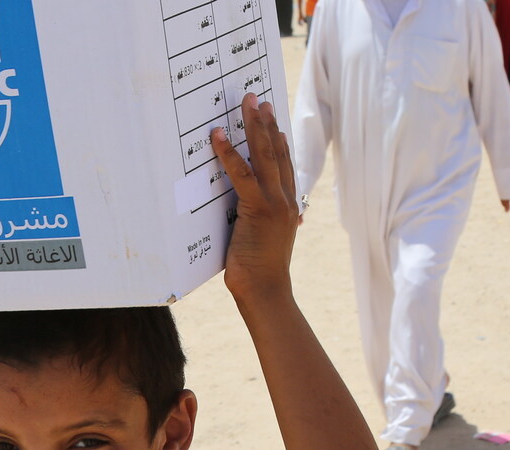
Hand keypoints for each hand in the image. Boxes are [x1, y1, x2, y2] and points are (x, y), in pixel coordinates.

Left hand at [214, 93, 299, 303]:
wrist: (266, 290)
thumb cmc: (261, 271)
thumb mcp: (266, 242)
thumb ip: (265, 223)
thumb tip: (259, 215)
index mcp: (289, 206)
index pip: (285, 165)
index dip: (278, 140)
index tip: (272, 120)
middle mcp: (287, 200)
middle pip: (277, 152)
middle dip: (267, 123)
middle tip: (258, 100)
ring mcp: (275, 202)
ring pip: (264, 155)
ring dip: (254, 126)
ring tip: (248, 103)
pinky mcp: (258, 209)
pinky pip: (241, 174)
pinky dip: (229, 153)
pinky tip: (220, 135)